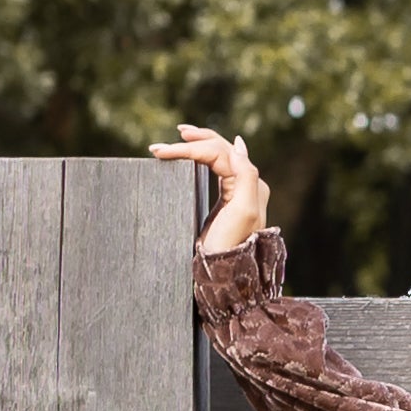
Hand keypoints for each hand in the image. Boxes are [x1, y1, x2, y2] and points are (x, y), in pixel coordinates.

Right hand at [153, 124, 268, 256]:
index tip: (159, 151)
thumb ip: (245, 176)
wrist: (227, 273)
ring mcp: (237, 191)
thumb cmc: (231, 245)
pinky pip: (215, 170)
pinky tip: (194, 153)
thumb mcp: (243, 211)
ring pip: (217, 157)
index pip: (219, 152)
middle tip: (171, 137)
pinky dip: (201, 159)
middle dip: (194, 141)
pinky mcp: (226, 201)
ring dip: (197, 145)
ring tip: (178, 138)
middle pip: (220, 149)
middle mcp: (246, 183)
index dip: (191, 147)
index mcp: (251, 182)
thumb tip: (238, 145)